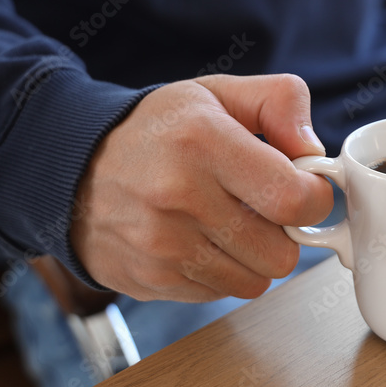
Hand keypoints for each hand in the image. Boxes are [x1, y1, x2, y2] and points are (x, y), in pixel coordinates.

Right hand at [70, 74, 332, 302]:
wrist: (71, 168)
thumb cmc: (156, 131)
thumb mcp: (216, 93)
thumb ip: (279, 103)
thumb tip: (314, 151)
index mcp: (202, 140)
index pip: (292, 198)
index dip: (313, 198)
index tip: (304, 188)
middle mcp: (178, 195)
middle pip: (281, 253)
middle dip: (282, 232)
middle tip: (259, 206)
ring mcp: (161, 244)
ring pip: (254, 281)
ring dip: (251, 256)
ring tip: (225, 222)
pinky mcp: (150, 279)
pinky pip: (219, 294)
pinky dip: (219, 272)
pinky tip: (197, 239)